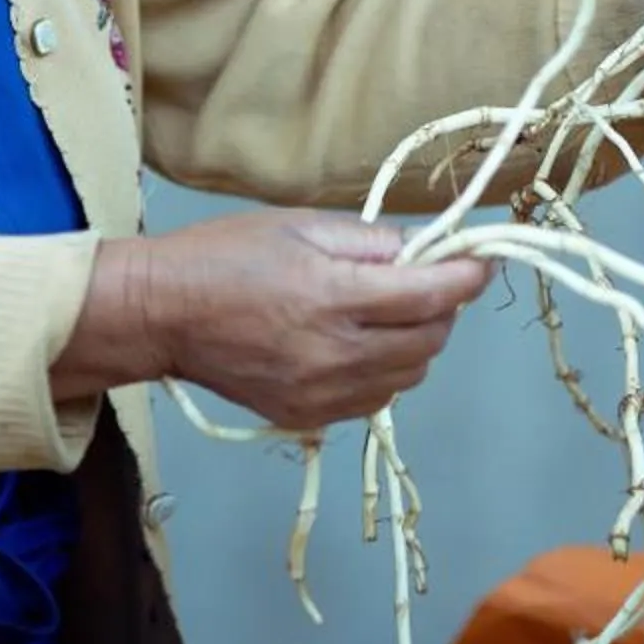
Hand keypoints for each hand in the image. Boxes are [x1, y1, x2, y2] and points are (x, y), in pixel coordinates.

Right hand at [56, 213, 492, 433]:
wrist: (163, 316)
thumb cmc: (223, 257)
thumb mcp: (299, 227)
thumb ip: (367, 241)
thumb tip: (418, 252)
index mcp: (331, 297)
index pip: (429, 296)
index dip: (466, 277)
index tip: (480, 261)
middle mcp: (334, 354)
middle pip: (429, 342)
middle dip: (444, 309)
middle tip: (430, 282)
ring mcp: (321, 394)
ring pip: (409, 376)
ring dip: (418, 343)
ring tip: (394, 314)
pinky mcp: (307, 417)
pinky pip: (376, 399)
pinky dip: (388, 373)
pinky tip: (365, 346)